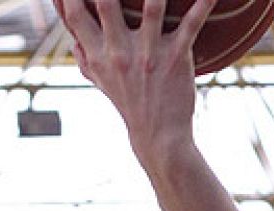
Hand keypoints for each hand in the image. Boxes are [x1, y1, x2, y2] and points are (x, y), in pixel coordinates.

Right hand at [55, 0, 217, 160]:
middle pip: (104, 4)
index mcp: (97, 55)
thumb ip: (84, 58)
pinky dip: (201, 5)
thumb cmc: (130, 104)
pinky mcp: (176, 58)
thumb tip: (72, 41)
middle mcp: (119, 52)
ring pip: (150, 8)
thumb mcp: (100, 83)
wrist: (159, 135)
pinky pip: (190, 25)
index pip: (74, 15)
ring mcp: (148, 54)